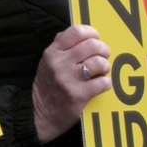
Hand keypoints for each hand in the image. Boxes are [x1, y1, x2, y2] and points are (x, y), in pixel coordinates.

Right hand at [33, 24, 113, 142]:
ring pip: (100, 63)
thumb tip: (80, 32)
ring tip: (101, 71)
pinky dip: (105, 83)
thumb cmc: (48, 86)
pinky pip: (103, 82)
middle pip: (92, 45)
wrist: (41, 114)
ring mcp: (68, 80)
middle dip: (103, 49)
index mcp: (52, 52)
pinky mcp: (78, 95)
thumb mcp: (47, 62)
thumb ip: (61, 46)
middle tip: (104, 54)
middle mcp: (59, 64)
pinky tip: (100, 84)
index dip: (91, 32)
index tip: (96, 37)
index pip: (77, 32)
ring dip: (105, 67)